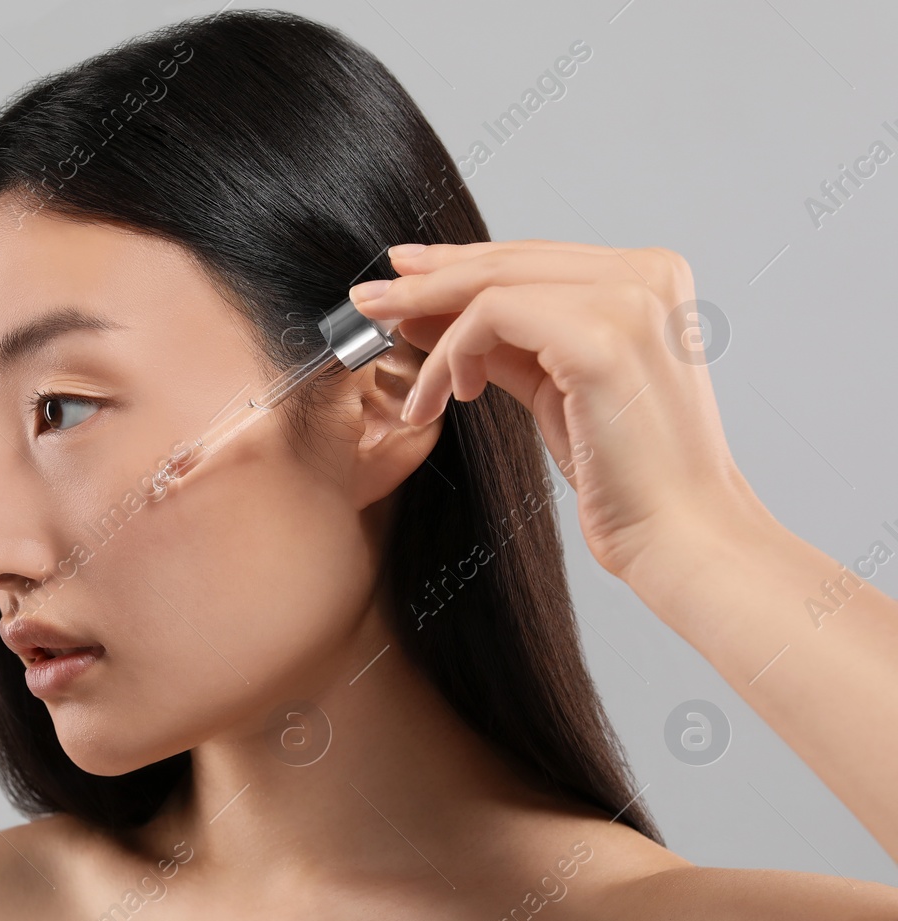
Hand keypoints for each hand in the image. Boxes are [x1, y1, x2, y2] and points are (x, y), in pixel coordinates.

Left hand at [350, 239, 760, 582]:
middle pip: (508, 260)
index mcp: (648, 278)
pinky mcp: (601, 335)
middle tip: (369, 302)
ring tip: (401, 369)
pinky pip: (491, 318)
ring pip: (491, 286)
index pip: (532, 257)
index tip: (402, 279)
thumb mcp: (556, 389)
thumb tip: (435, 316)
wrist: (680, 533)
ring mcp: (629, 298)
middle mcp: (646, 274)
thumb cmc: (627, 475)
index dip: (459, 265)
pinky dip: (452, 355)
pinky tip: (447, 396)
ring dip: (431, 331)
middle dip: (426, 281)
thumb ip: (508, 345)